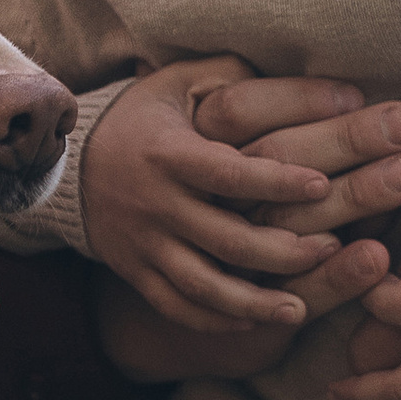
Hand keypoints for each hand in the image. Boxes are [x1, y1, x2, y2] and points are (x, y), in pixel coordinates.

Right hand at [79, 59, 400, 328]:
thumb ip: (237, 80)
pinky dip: (215, 319)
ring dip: (254, 301)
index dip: (276, 182)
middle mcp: (155, 203)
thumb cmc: (144, 117)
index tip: (321, 185)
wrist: (70, 165)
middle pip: (225, 239)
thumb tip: (317, 88)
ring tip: (299, 308)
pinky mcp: (136, 271)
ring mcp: (144, 243)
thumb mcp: (179, 83)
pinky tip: (254, 319)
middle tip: (329, 246)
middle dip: (282, 250)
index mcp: (169, 154)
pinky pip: (177, 306)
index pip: (227, 174)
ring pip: (202, 285)